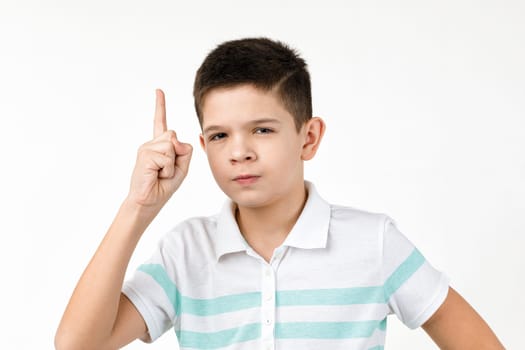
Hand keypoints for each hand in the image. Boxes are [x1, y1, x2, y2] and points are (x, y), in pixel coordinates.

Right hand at [127, 89, 192, 211]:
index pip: (161, 123)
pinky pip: (166, 156)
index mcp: (160, 146)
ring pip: (171, 146)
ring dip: (172, 164)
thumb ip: (184, 151)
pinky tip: (156, 175)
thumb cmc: (164, 186)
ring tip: (160, 174)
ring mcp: (146, 148)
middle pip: (174, 136)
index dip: (160, 106)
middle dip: (177, 155)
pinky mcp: (144, 154)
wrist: (149, 202)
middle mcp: (151, 144)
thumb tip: (174, 138)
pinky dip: (167, 169)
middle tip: (166, 171)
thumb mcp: (181, 167)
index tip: (159, 90)